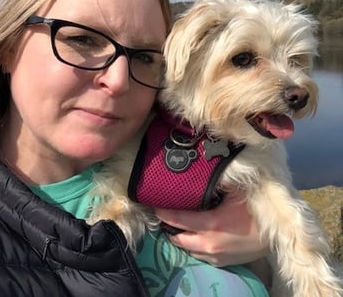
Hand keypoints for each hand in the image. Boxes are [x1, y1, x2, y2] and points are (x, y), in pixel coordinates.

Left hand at [154, 191, 268, 266]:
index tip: (154, 205)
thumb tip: (201, 168)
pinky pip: (200, 256)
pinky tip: (193, 235)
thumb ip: (217, 182)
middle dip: (169, 227)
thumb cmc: (255, 210)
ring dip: (181, 238)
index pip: (178, 220)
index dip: (164, 212)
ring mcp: (215, 256)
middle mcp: (209, 244)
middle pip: (178, 239)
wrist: (276, 236)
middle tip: (163, 214)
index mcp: (211, 224)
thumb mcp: (236, 191)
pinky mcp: (222, 263)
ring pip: (188, 250)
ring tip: (176, 225)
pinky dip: (193, 246)